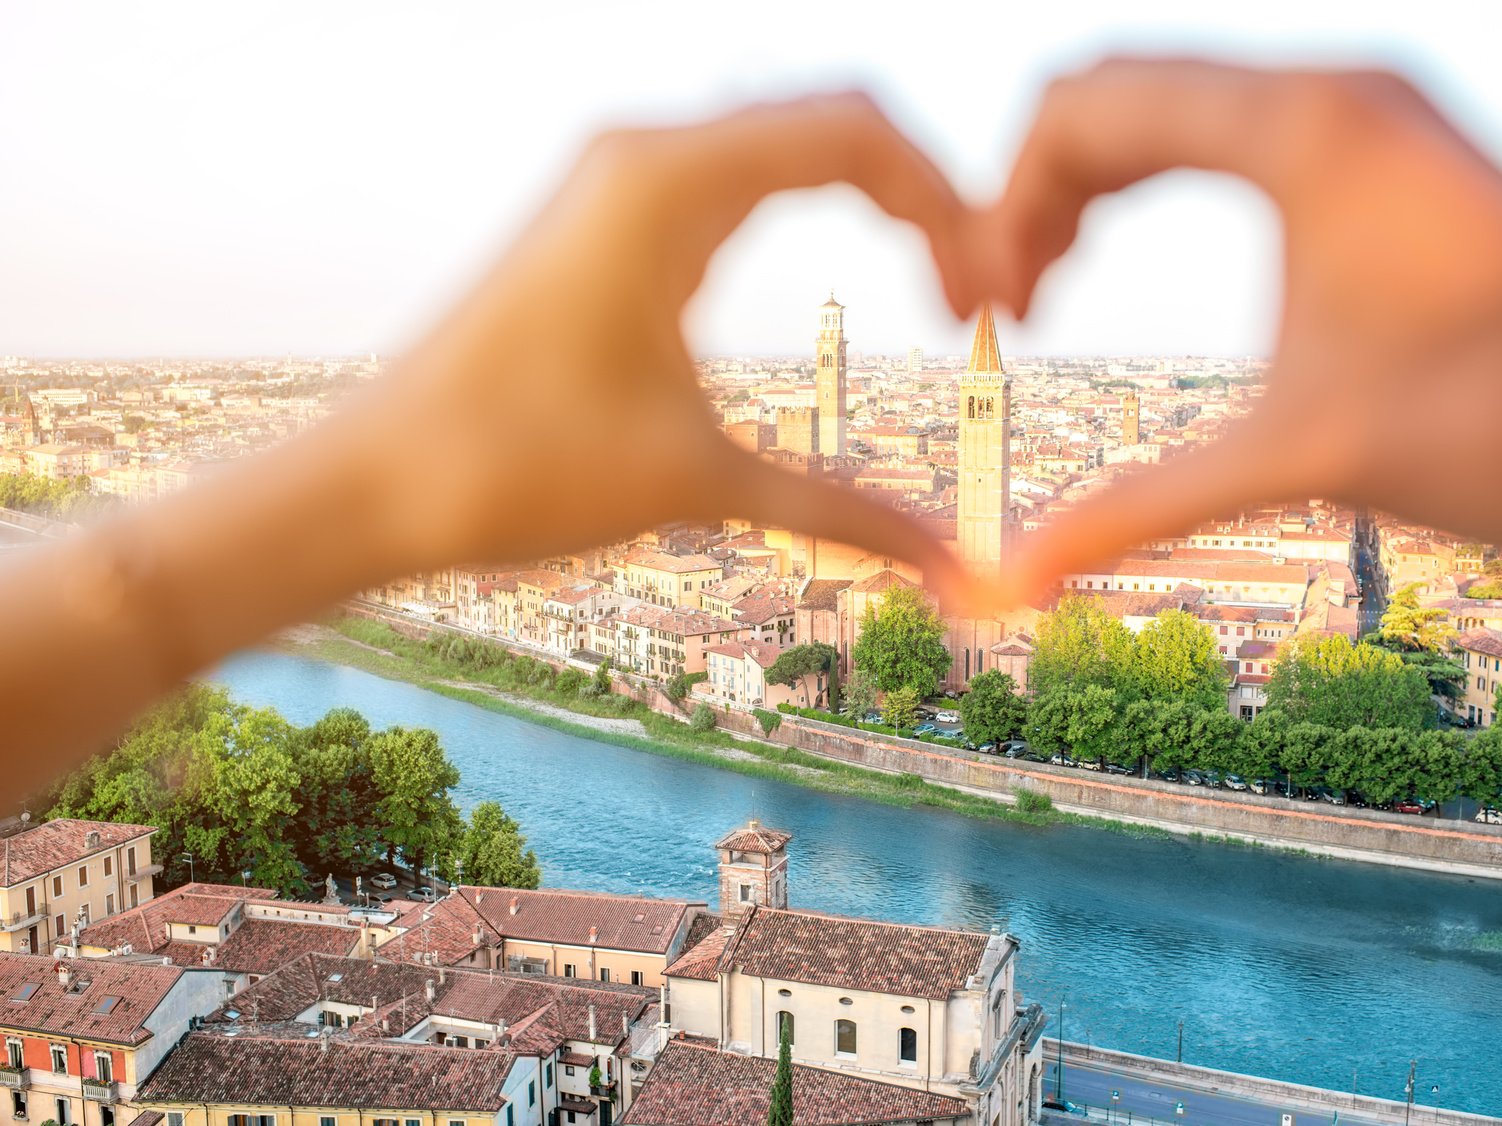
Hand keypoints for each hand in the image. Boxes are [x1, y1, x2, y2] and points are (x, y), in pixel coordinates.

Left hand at [0, 93, 989, 779]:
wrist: (368, 487)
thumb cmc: (516, 471)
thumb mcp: (700, 483)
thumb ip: (841, 513)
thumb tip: (954, 569)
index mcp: (670, 181)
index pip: (858, 132)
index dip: (950, 206)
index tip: (987, 303)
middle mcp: (642, 152)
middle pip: (831, 117)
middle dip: (924, 194)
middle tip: (975, 294)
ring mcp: (615, 178)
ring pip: (782, 139)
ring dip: (867, 194)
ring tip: (930, 282)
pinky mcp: (598, 218)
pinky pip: (732, 175)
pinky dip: (803, 205)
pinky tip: (835, 265)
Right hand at [987, 59, 1501, 604]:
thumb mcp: (1296, 455)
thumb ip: (1137, 507)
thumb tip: (1008, 584)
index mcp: (1305, 126)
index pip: (1086, 108)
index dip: (1003, 206)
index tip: (987, 313)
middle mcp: (1338, 90)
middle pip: (1116, 92)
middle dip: (1035, 192)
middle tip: (1006, 306)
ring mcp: (1373, 111)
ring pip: (1173, 104)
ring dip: (1092, 186)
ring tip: (1051, 289)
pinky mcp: (1394, 149)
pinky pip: (1231, 128)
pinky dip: (1159, 182)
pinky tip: (1134, 261)